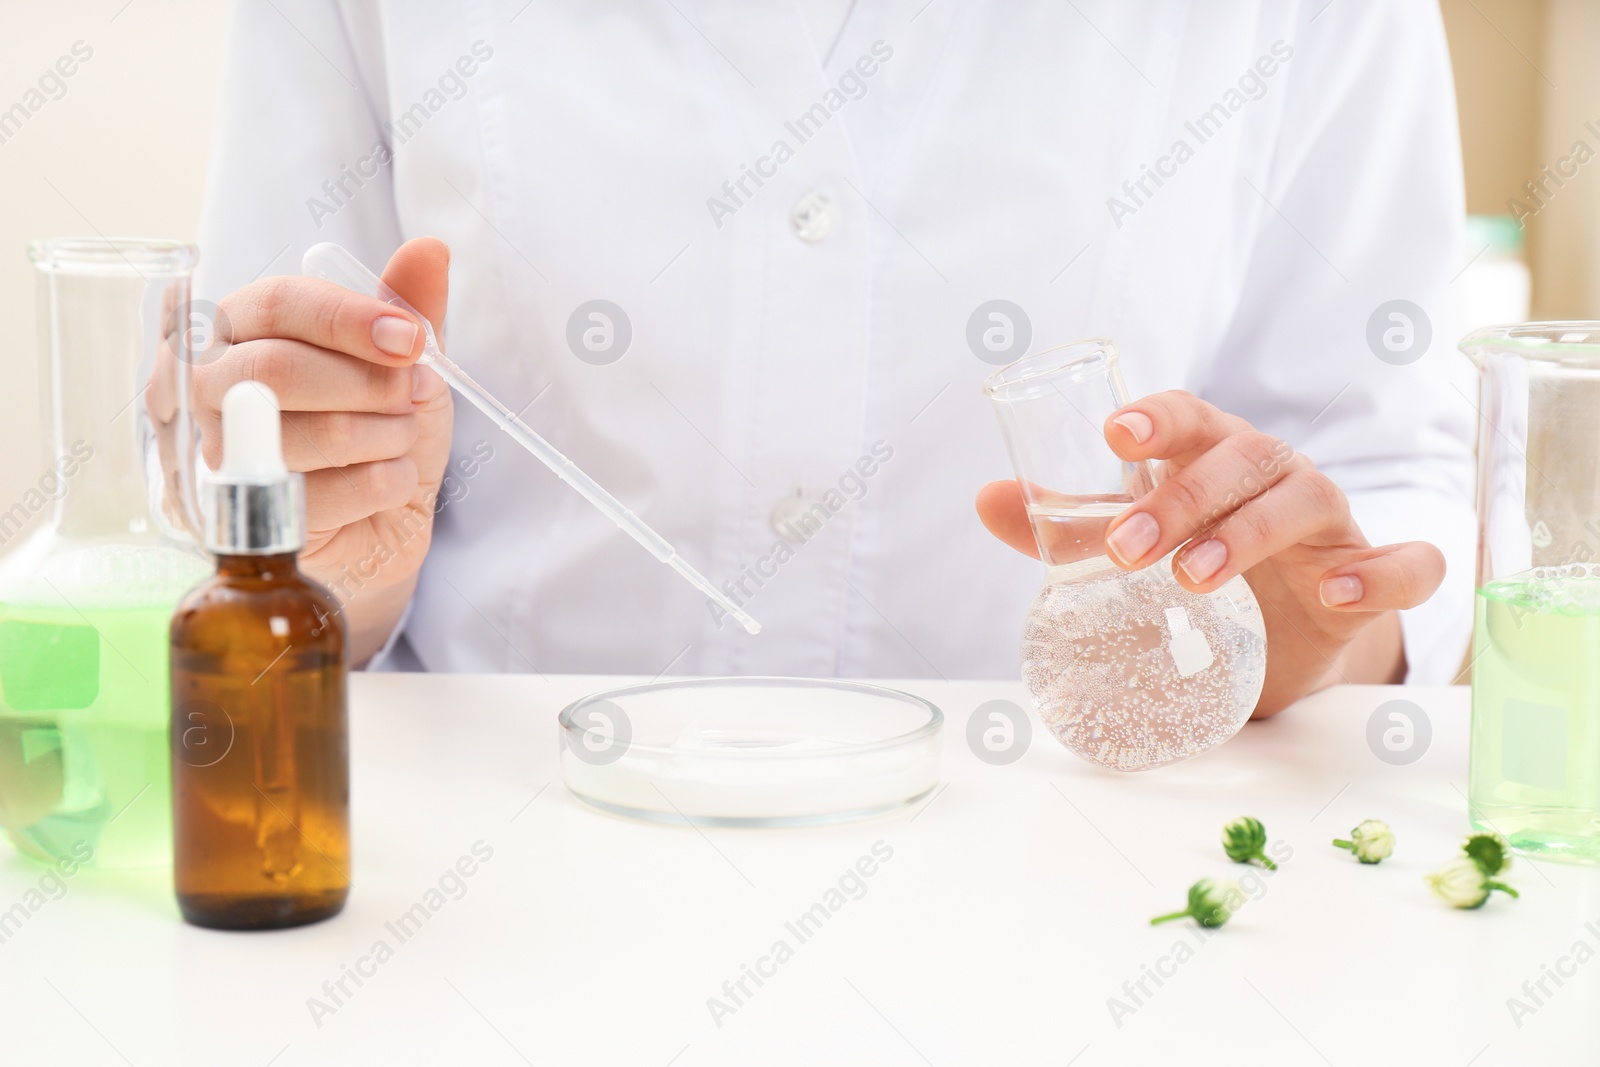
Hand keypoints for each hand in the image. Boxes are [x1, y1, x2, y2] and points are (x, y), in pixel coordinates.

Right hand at [195, 238, 452, 662]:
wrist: (378, 521)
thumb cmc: (374, 426)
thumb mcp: (399, 362)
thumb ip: (407, 307)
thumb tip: (430, 250)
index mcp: (239, 327)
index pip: (279, 305)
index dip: (352, 320)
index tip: (413, 341)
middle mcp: (207, 386)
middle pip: (278, 372)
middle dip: (370, 386)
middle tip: (411, 398)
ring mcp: (213, 456)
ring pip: (306, 436)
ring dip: (385, 437)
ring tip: (400, 438)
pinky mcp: (239, 521)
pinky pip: (326, 497)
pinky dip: (384, 484)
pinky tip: (390, 479)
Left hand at [976, 390, 1443, 715]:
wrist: (1284, 639)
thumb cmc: (1206, 566)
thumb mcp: (1139, 546)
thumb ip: (1072, 526)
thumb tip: (986, 499)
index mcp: (1213, 458)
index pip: (1188, 418)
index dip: (1156, 419)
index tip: (1114, 435)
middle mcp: (1274, 476)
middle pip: (1238, 460)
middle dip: (1182, 499)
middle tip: (1131, 551)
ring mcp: (1329, 524)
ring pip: (1306, 501)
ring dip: (1250, 534)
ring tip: (1195, 579)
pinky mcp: (1371, 578)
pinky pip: (1404, 565)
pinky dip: (1383, 573)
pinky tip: (1340, 593)